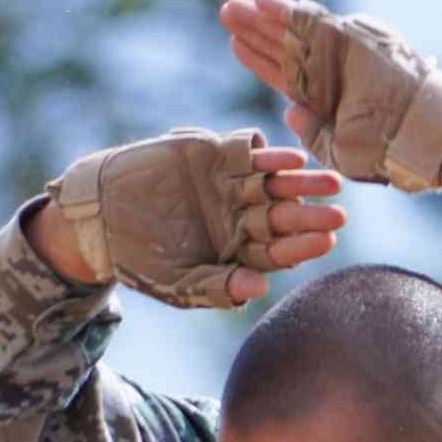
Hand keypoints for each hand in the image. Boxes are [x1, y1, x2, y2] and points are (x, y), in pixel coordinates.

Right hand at [35, 127, 342, 306]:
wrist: (101, 215)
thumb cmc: (141, 260)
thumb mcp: (179, 282)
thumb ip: (220, 286)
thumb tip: (260, 288)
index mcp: (240, 251)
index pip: (280, 250)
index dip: (303, 246)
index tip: (326, 242)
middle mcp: (242, 217)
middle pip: (285, 216)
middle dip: (311, 214)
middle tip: (340, 213)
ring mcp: (230, 185)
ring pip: (274, 182)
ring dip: (300, 181)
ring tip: (327, 182)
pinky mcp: (213, 156)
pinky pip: (246, 152)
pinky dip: (266, 153)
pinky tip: (287, 157)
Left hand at [220, 0, 441, 193]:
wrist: (421, 136)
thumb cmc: (386, 153)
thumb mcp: (338, 150)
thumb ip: (312, 131)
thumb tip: (288, 109)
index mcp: (323, 100)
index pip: (282, 74)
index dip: (257, 59)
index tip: (234, 45)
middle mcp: (327, 73)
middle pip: (280, 48)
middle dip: (252, 31)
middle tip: (226, 13)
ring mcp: (335, 55)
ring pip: (289, 32)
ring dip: (260, 18)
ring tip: (232, 6)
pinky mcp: (345, 41)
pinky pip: (308, 22)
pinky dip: (283, 11)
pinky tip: (258, 0)